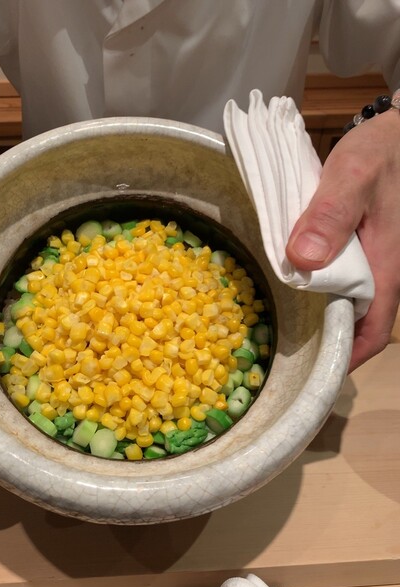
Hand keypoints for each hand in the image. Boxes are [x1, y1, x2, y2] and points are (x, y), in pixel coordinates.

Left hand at [286, 107, 399, 371]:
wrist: (397, 133)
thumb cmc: (382, 154)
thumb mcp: (354, 175)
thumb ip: (330, 214)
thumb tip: (303, 260)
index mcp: (386, 267)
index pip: (373, 332)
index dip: (347, 358)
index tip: (312, 372)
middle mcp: (382, 273)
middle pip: (357, 325)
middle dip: (325, 343)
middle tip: (281, 350)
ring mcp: (372, 263)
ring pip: (347, 305)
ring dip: (319, 317)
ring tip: (278, 324)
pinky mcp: (360, 251)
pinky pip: (340, 283)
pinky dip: (318, 292)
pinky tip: (290, 285)